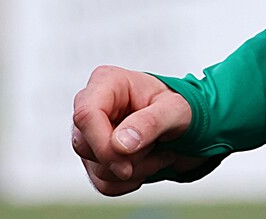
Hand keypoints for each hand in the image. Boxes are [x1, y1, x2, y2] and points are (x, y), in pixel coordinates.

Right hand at [71, 65, 204, 195]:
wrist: (180, 123)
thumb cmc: (176, 107)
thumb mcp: (176, 109)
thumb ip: (151, 122)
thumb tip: (120, 143)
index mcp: (107, 82)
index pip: (86, 115)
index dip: (102, 144)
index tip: (127, 166)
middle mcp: (91, 105)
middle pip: (85, 146)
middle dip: (124, 159)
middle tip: (156, 146)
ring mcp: (89, 133)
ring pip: (97, 169)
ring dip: (134, 171)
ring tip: (156, 151)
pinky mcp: (93, 156)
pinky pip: (103, 183)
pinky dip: (129, 182)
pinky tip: (147, 163)